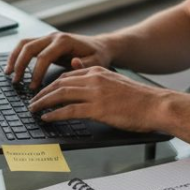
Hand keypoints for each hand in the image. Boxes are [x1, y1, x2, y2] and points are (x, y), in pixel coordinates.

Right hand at [5, 32, 113, 89]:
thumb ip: (85, 65)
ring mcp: (48, 38)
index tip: (33, 87)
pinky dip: (17, 55)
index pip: (44, 57)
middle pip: (29, 47)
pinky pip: (26, 46)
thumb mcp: (96, 62)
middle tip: (17, 82)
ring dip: (14, 58)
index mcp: (64, 42)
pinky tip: (13, 67)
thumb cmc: (98, 56)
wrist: (100, 46)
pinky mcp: (45, 42)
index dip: (36, 73)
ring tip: (8, 73)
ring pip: (24, 44)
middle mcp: (53, 37)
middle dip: (20, 65)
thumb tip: (73, 63)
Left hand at [28, 66, 162, 131]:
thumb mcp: (114, 81)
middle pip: (59, 84)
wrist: (156, 105)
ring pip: (60, 95)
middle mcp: (94, 79)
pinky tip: (47, 118)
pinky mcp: (98, 109)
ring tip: (34, 110)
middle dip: (42, 93)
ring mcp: (95, 93)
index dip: (51, 84)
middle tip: (32, 102)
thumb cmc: (139, 98)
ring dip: (43, 103)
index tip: (43, 92)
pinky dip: (55, 114)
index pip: (67, 75)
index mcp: (98, 71)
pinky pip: (69, 110)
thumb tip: (77, 73)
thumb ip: (96, 79)